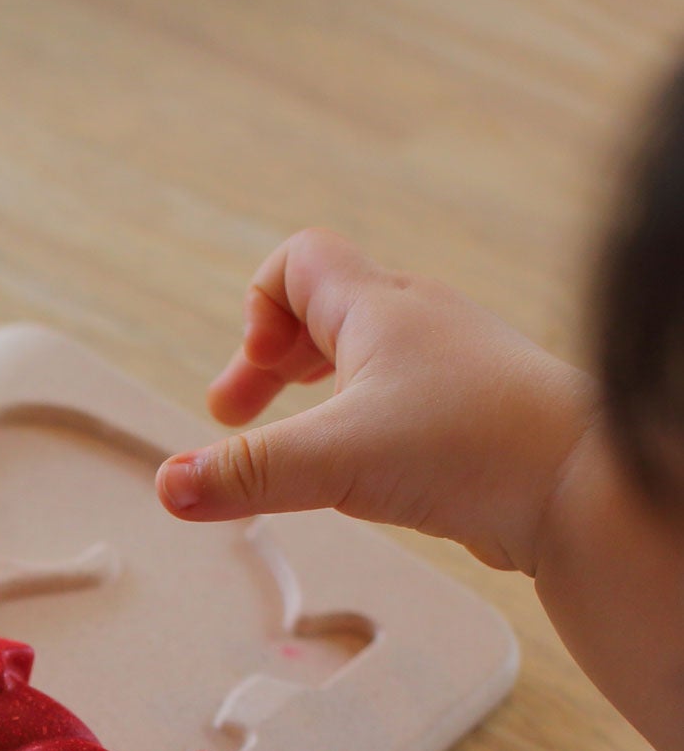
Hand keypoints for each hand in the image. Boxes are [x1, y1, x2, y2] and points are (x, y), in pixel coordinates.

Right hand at [155, 227, 595, 574]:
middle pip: (322, 312)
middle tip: (238, 419)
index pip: (297, 264)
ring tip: (296, 448)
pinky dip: (361, 424)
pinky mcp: (471, 413)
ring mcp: (448, 367)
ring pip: (363, 358)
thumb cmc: (474, 448)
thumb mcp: (335, 460)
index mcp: (378, 309)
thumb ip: (246, 473)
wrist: (580, 486)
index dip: (256, 311)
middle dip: (270, 364)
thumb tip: (168, 484)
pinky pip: (398, 398)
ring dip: (316, 395)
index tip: (247, 384)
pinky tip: (363, 472)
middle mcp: (415, 324)